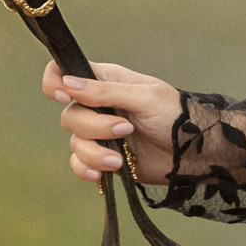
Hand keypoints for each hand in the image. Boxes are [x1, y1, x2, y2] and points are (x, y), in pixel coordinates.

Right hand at [41, 58, 180, 184]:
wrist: (191, 152)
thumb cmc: (175, 115)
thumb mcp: (144, 97)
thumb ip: (105, 91)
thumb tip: (67, 83)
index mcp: (106, 81)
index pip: (64, 72)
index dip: (55, 82)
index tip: (64, 96)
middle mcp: (98, 105)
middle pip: (69, 115)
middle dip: (94, 127)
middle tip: (125, 129)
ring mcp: (100, 133)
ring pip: (74, 142)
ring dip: (95, 153)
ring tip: (120, 160)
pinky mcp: (103, 158)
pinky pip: (79, 164)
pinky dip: (87, 169)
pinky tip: (104, 174)